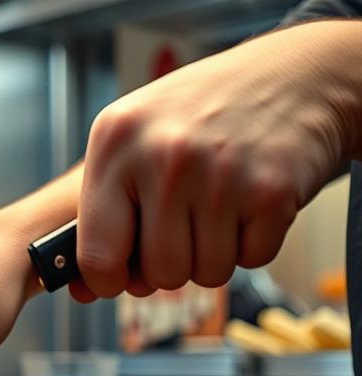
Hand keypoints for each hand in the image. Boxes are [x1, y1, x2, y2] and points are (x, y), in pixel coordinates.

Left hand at [75, 20, 361, 301]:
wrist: (296, 74)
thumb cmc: (202, 114)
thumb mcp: (134, 138)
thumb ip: (107, 209)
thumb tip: (93, 287)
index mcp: (115, 142)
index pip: (96, 253)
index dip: (109, 278)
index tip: (121, 274)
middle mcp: (163, 155)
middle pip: (159, 272)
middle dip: (174, 261)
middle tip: (186, 222)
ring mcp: (218, 173)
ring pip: (206, 272)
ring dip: (215, 252)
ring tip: (219, 205)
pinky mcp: (272, 190)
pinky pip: (252, 258)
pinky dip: (254, 241)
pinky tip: (250, 200)